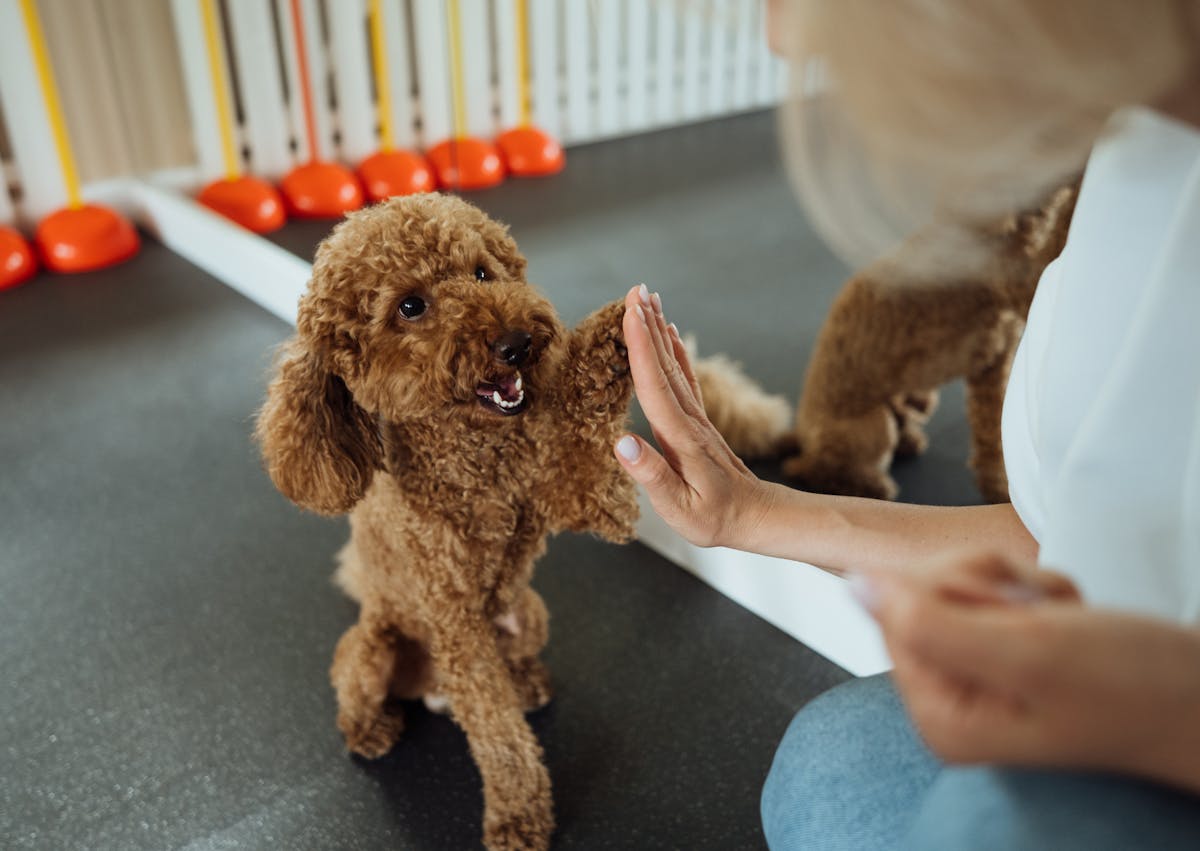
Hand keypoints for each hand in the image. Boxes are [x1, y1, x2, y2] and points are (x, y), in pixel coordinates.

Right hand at [612, 284, 768, 547]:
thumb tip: (622, 442)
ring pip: (674, 365)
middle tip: (636, 290)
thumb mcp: (679, 508)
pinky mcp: (699, 422)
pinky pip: (684, 377)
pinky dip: (675, 351)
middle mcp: (689, 420)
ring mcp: (696, 418)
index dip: (640, 347)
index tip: (630, 313)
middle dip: (649, 326)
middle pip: (664, 364)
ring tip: (648, 300)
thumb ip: (651, 475)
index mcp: (679, 437)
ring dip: (660, 331)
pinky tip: (671, 335)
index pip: (654, 384)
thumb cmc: (715, 518)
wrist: (756, 517)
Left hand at [854, 552, 1199, 792]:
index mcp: (942, 715)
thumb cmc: (1136, 688)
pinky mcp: (1009, 650)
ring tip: (1063, 618)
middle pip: (922, 594)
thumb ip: (929, 622)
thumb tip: (854, 584)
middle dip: (989, 585)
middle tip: (1041, 613)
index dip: (950, 590)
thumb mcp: (1027, 652)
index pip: (895, 611)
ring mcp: (980, 673)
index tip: (1007, 609)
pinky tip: (1073, 617)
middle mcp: (952, 699)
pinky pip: (999, 588)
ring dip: (1020, 585)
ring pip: (962, 583)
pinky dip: (1041, 590)